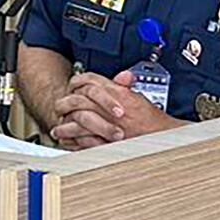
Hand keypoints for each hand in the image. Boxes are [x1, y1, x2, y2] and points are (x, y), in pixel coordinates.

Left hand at [49, 69, 181, 148]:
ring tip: (58, 129)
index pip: (91, 81)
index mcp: (118, 93)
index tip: (72, 86)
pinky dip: (74, 141)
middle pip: (80, 100)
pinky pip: (84, 140)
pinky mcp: (106, 142)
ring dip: (65, 125)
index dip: (78, 82)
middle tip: (59, 106)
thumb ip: (125, 87)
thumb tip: (120, 77)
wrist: (161, 137)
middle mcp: (110, 107)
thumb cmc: (153, 120)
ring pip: (78, 121)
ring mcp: (107, 124)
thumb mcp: (139, 97)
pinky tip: (68, 143)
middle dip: (66, 103)